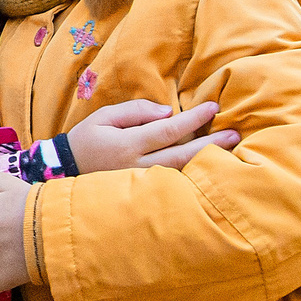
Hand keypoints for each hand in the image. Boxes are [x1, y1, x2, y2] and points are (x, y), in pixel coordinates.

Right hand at [64, 99, 242, 173]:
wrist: (65, 172)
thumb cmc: (86, 140)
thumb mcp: (103, 117)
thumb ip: (135, 112)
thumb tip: (167, 112)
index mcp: (128, 145)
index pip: (168, 130)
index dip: (193, 119)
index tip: (212, 108)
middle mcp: (138, 166)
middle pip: (182, 155)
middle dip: (211, 144)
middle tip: (235, 134)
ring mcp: (141, 183)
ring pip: (181, 172)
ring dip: (207, 161)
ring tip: (230, 151)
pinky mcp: (143, 192)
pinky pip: (174, 182)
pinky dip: (193, 174)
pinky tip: (209, 168)